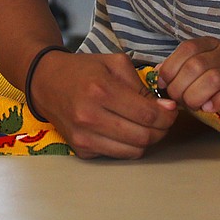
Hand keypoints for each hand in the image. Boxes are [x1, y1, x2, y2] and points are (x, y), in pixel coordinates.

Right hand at [31, 50, 177, 158]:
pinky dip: (129, 145)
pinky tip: (127, 130)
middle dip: (162, 129)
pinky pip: (118, 155)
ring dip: (148, 140)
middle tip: (164, 119)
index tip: (172, 109)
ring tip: (148, 125)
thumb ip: (141, 85)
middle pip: (143, 136)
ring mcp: (84, 137)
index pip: (147, 115)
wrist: (46, 82)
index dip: (168, 115)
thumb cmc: (84, 70)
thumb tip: (165, 107)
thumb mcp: (115, 63)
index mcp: (101, 90)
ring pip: (133, 150)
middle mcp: (90, 117)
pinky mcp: (81, 150)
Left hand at [158, 36, 219, 128]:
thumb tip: (157, 72)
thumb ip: (177, 70)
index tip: (164, 84)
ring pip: (212, 79)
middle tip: (178, 99)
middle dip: (180, 86)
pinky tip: (208, 108)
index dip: (170, 67)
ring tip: (193, 104)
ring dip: (194, 96)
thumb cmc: (215, 88)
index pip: (187, 47)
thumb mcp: (194, 74)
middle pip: (196, 65)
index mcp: (211, 44)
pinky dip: (212, 104)